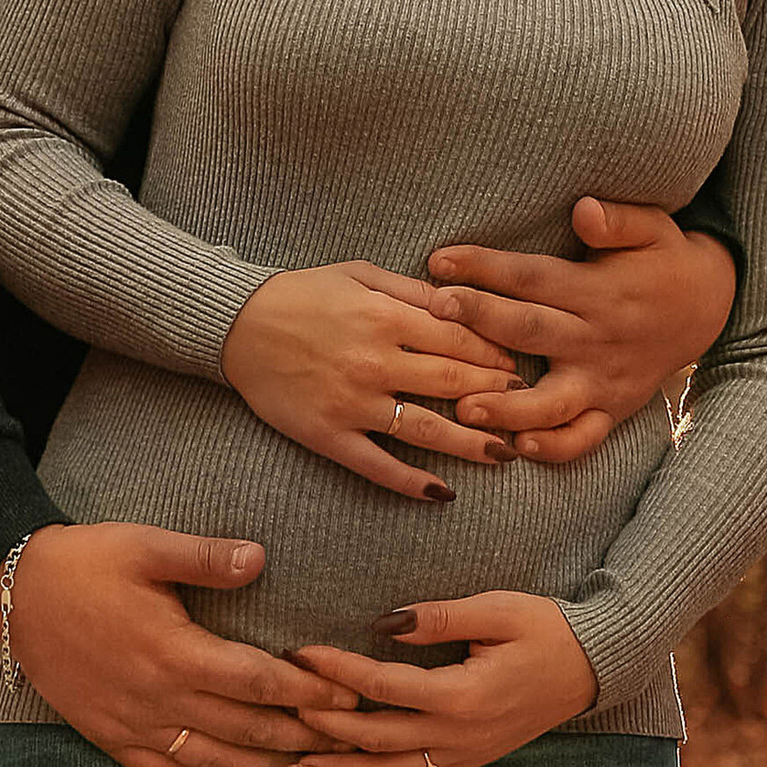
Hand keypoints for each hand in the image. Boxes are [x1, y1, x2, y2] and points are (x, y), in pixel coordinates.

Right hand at [6, 522, 353, 766]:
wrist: (16, 595)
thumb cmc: (86, 562)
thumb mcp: (145, 546)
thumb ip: (205, 557)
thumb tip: (260, 558)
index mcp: (175, 651)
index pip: (257, 682)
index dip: (307, 693)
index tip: (347, 698)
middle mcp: (159, 698)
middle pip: (244, 730)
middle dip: (300, 739)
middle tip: (346, 745)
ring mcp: (134, 724)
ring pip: (213, 760)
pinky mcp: (112, 736)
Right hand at [221, 263, 523, 496]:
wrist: (238, 326)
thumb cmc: (302, 293)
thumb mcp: (359, 273)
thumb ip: (410, 290)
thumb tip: (460, 302)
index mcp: (384, 316)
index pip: (457, 337)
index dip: (494, 351)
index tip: (519, 363)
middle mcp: (375, 362)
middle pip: (452, 382)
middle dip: (496, 394)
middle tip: (529, 405)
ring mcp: (353, 404)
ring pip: (425, 429)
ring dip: (471, 444)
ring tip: (506, 454)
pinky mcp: (330, 437)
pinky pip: (378, 466)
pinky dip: (412, 483)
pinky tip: (442, 492)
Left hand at [288, 592, 597, 766]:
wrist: (593, 667)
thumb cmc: (546, 629)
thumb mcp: (498, 608)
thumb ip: (440, 616)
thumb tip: (384, 620)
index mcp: (462, 695)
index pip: (383, 687)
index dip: (337, 670)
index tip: (299, 652)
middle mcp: (459, 736)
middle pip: (376, 738)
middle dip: (324, 723)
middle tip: (280, 707)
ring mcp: (465, 756)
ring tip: (297, 762)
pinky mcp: (471, 762)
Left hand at [427, 198, 737, 462]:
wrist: (709, 307)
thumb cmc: (664, 258)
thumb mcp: (653, 227)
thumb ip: (618, 219)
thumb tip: (583, 209)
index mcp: (598, 290)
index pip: (532, 276)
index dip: (485, 267)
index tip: (439, 260)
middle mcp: (597, 338)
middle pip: (531, 330)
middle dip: (482, 322)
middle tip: (435, 313)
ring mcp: (604, 380)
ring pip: (552, 400)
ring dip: (507, 406)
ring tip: (463, 407)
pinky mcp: (613, 409)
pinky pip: (584, 438)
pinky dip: (555, 448)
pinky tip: (518, 448)